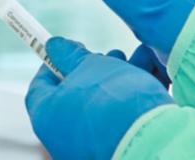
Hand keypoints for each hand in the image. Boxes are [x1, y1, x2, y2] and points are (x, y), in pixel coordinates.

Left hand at [25, 37, 173, 159]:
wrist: (153, 143)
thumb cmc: (114, 101)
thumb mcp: (90, 66)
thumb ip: (70, 55)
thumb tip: (55, 46)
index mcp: (46, 117)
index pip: (40, 86)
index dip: (52, 63)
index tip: (66, 50)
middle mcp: (64, 137)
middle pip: (74, 95)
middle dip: (94, 70)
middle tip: (108, 55)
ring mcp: (90, 147)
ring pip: (102, 106)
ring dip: (118, 80)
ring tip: (135, 61)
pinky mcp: (118, 151)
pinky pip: (120, 120)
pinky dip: (131, 99)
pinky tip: (149, 77)